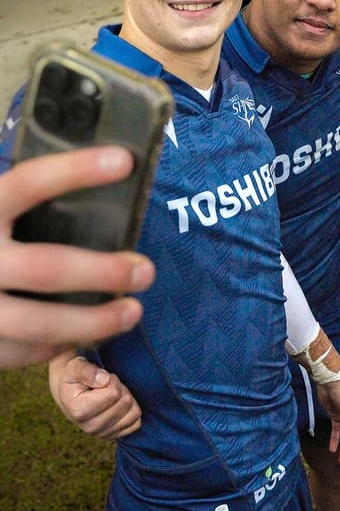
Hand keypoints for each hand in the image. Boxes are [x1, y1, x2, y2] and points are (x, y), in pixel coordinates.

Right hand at [0, 147, 154, 368]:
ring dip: (95, 321)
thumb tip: (106, 174)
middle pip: (45, 268)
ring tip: (134, 311)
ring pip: (41, 323)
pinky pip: (26, 350)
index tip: (123, 161)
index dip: (74, 171)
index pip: (27, 184)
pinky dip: (62, 343)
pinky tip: (88, 333)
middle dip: (102, 272)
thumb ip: (22, 205)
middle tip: (145, 271)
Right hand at [50, 354, 141, 439]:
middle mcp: (90, 427)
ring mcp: (103, 434)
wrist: (72, 395)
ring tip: (112, 394)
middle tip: (107, 386)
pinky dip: (131, 410)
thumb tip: (105, 380)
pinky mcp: (115, 435)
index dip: (112, 380)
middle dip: (120, 388)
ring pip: (134, 412)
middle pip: (125, 402)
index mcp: (79, 411)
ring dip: (127, 398)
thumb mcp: (75, 367)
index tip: (102, 378)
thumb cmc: (75, 379)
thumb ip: (86, 371)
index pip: (114, 393)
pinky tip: (118, 404)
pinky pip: (136, 422)